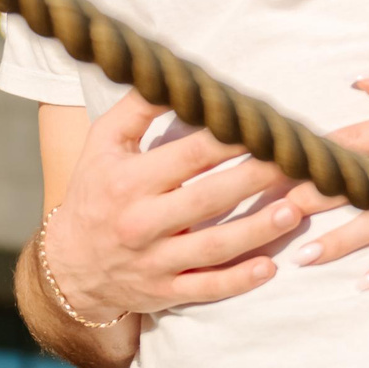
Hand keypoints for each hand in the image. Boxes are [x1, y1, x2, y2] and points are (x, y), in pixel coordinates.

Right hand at [46, 91, 339, 319]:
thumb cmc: (96, 190)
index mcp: (129, 181)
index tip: (268, 126)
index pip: (190, 155)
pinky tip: (270, 268)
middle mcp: (141, 222)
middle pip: (208, 199)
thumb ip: (139, 107)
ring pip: (212, 247)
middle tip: (299, 164)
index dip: (232, 140)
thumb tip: (178, 75)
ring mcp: (155, 262)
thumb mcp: (104, 143)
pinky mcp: (165, 292)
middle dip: (254, 180)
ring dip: (255, 231)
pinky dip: (237, 282)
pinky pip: (205, 289)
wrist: (69, 265)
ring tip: (293, 212)